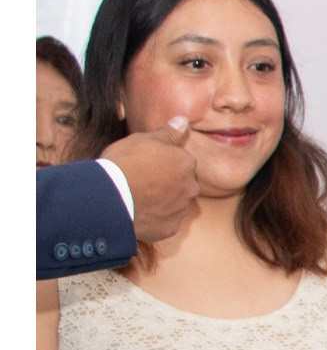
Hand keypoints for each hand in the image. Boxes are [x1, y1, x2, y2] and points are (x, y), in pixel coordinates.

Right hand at [101, 117, 198, 242]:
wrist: (111, 196)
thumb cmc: (126, 162)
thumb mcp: (144, 139)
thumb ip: (168, 132)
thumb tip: (184, 121)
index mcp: (187, 164)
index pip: (182, 162)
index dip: (164, 163)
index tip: (147, 165)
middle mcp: (191, 188)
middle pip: (183, 184)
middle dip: (168, 183)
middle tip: (143, 182)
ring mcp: (181, 209)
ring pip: (176, 204)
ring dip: (163, 201)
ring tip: (139, 197)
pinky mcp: (170, 228)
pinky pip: (166, 222)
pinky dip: (155, 219)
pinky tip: (139, 212)